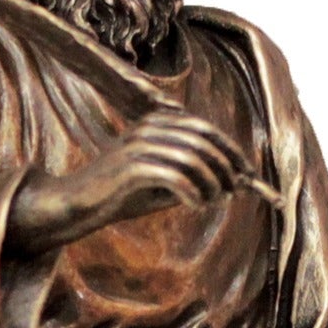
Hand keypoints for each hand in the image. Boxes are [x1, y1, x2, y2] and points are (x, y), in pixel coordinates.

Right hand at [8, 111, 254, 253]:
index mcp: (156, 123)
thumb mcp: (163, 183)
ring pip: (193, 158)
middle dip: (226, 166)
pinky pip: (175, 176)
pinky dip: (193, 192)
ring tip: (213, 201)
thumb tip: (234, 182)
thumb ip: (193, 177)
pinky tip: (197, 205)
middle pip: (203, 139)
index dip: (231, 151)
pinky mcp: (131, 168)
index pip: (205, 129)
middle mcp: (148, 127)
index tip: (248, 174)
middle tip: (233, 191)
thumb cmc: (122, 195)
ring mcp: (138, 145)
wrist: (79, 205)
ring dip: (211, 182)